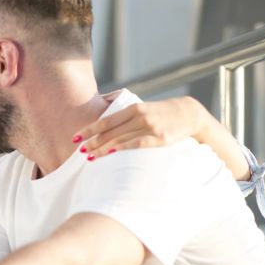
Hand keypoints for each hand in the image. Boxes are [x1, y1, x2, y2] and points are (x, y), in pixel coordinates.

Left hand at [74, 96, 208, 158]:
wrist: (190, 114)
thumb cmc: (161, 113)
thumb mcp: (143, 108)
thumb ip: (125, 114)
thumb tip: (103, 117)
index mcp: (133, 108)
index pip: (105, 121)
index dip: (89, 129)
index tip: (75, 137)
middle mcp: (139, 117)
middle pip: (110, 131)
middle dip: (92, 141)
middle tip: (78, 150)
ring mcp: (149, 128)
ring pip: (120, 139)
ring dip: (102, 148)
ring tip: (89, 156)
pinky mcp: (159, 139)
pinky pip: (137, 144)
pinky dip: (122, 148)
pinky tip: (110, 152)